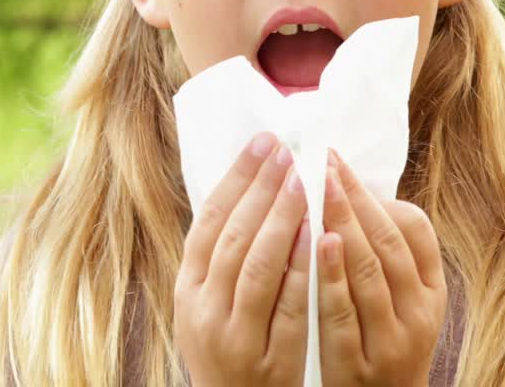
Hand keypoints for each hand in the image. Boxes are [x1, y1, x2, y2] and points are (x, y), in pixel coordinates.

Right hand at [175, 132, 311, 386]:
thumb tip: (247, 190)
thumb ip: (222, 259)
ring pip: (257, 267)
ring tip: (305, 183)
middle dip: (262, 189)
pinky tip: (318, 237)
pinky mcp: (268, 360)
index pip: (209, 221)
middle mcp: (203, 310)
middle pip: (233, 237)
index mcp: (186, 289)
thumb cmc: (228, 349)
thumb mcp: (208, 305)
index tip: (263, 143)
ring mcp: (234, 336)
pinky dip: (300, 269)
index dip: (236, 179)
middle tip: (289, 152)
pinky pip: (286, 307)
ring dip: (281, 220)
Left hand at [317, 151, 446, 386]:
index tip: (339, 162)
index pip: (415, 231)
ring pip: (370, 272)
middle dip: (354, 197)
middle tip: (322, 161)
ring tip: (319, 186)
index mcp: (430, 292)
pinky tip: (317, 243)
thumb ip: (382, 255)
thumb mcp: (398, 303)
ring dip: (344, 224)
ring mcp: (391, 341)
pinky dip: (332, 276)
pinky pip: (344, 312)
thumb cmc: (379, 344)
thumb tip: (352, 191)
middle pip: (388, 243)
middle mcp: (418, 314)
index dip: (376, 194)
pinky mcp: (359, 365)